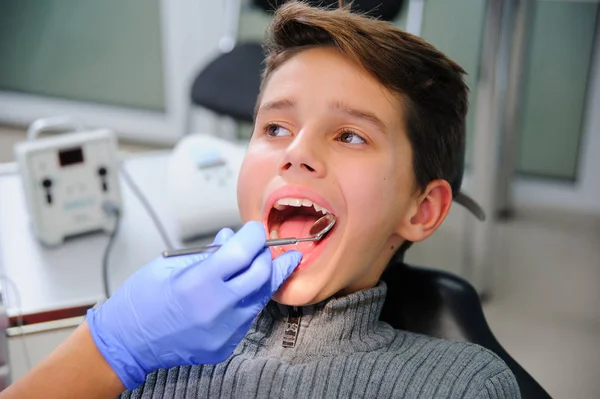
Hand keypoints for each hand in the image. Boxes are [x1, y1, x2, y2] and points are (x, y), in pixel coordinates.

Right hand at [86, 222, 300, 389]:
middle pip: (261, 274)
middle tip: (261, 246)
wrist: (126, 343)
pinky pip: (248, 316)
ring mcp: (223, 331)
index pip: (243, 252)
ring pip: (260, 297)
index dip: (254, 236)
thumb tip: (231, 237)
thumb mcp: (168, 264)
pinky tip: (241, 289)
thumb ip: (206, 252)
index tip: (254, 230)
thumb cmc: (141, 301)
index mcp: (198, 284)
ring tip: (263, 263)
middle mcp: (216, 309)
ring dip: (263, 277)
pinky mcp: (225, 345)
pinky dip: (248, 299)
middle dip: (265, 255)